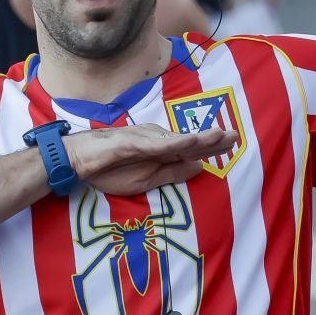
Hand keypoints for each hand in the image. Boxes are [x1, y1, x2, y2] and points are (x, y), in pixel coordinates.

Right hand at [68, 125, 236, 196]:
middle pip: (189, 139)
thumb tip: (199, 166)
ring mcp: (143, 139)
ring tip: (218, 136)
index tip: (233, 142)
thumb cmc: (111, 169)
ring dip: (197, 137)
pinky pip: (153, 144)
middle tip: (235, 135)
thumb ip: (173, 173)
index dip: (212, 145)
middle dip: (212, 138)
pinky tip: (187, 142)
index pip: (191, 148)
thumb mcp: (148, 179)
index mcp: (162, 150)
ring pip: (175, 139)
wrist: (80, 162)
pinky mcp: (130, 142)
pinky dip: (171, 143)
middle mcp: (156, 139)